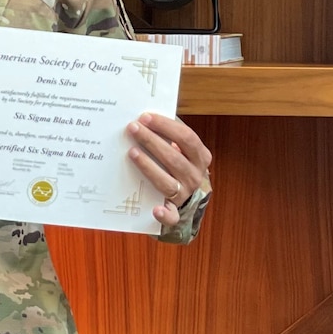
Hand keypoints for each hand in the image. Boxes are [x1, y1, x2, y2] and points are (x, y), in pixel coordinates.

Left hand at [127, 111, 211, 229]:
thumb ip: (169, 136)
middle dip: (151, 140)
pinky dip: (164, 214)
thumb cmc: (178, 166)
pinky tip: (155, 209)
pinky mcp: (175, 212)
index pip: (186, 137)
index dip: (166, 126)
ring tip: (132, 152)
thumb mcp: (182, 150)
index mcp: (200, 157)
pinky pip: (172, 216)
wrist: (187, 198)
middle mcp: (195, 176)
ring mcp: (185, 194)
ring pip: (167, 181)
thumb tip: (146, 118)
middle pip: (173, 157)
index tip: (145, 117)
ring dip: (149, 166)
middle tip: (133, 128)